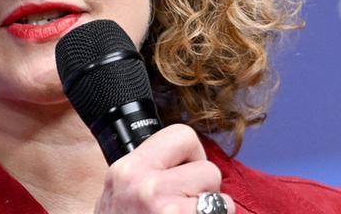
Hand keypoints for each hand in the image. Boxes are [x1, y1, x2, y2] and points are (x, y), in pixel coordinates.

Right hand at [95, 124, 233, 213]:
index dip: (192, 157)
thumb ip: (147, 173)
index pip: (182, 135)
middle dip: (204, 191)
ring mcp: (165, 210)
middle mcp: (143, 186)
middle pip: (208, 168)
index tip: (185, 175)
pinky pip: (222, 213)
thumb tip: (184, 160)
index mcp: (127, 171)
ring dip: (210, 211)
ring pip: (220, 197)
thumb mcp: (118, 196)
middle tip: (183, 210)